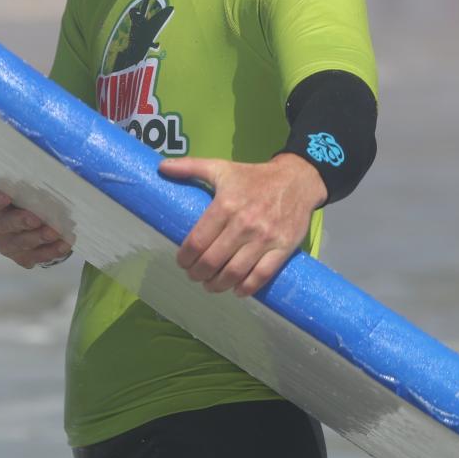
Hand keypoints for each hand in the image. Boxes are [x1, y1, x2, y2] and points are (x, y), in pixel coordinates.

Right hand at [0, 187, 71, 268]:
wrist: (36, 226)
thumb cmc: (28, 202)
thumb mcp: (27, 192)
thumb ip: (31, 189)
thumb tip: (52, 179)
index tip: (6, 196)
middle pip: (5, 226)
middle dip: (21, 221)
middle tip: (36, 219)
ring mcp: (8, 245)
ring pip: (21, 243)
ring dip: (39, 237)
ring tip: (55, 232)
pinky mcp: (22, 258)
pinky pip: (36, 257)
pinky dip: (51, 250)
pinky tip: (63, 244)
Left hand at [157, 154, 324, 296]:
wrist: (297, 180)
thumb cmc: (255, 177)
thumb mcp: (222, 167)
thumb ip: (191, 167)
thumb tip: (161, 167)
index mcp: (226, 204)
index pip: (197, 241)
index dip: (185, 258)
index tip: (182, 262)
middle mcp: (244, 223)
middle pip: (212, 261)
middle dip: (198, 274)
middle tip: (194, 275)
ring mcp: (265, 238)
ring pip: (234, 272)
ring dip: (217, 285)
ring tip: (211, 285)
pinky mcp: (283, 248)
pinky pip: (261, 276)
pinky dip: (246, 288)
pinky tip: (237, 290)